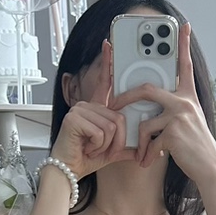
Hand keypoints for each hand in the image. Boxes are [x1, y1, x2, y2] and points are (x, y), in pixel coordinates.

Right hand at [52, 40, 137, 179]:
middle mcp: (87, 105)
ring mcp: (80, 110)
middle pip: (119, 116)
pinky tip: (86, 147)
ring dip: (106, 144)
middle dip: (115, 140)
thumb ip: (129, 146)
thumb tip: (147, 150)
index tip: (109, 42)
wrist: (69, 171)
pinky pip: (101, 132)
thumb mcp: (113, 151)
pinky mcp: (74, 118)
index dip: (107, 62)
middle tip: (100, 148)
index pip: (105, 82)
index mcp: (97, 109)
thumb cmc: (86, 158)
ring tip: (92, 148)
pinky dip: (97, 145)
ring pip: (111, 125)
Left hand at [113, 24, 215, 181]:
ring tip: (141, 153)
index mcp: (188, 96)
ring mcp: (180, 115)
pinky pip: (148, 140)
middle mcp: (185, 101)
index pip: (185, 65)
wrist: (209, 168)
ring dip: (139, 141)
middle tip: (113, 104)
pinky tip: (149, 161)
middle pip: (147, 89)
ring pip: (144, 122)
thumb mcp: (187, 122)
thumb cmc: (195, 147)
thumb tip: (147, 107)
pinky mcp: (173, 132)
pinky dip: (146, 154)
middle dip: (125, 97)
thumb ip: (171, 109)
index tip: (183, 26)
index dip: (183, 44)